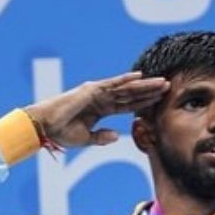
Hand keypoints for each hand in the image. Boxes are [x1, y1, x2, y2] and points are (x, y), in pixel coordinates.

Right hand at [24, 71, 168, 147]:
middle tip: (170, 87)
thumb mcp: (86, 138)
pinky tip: (141, 76)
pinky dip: (126, 79)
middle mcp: (101, 98)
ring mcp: (97, 92)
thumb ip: (101, 137)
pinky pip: (112, 84)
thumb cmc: (60, 132)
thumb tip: (116, 137)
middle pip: (132, 94)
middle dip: (151, 91)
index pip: (129, 106)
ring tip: (163, 82)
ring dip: (145, 85)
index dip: (145, 103)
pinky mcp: (91, 90)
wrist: (45, 127)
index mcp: (101, 110)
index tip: (161, 102)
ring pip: (127, 88)